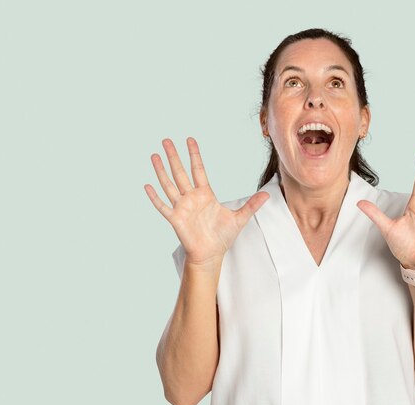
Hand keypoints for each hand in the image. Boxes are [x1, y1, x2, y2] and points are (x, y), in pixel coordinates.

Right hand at [144, 137, 269, 265]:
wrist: (211, 254)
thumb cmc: (223, 236)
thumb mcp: (240, 218)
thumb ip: (251, 205)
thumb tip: (268, 195)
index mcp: (205, 194)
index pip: (198, 169)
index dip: (194, 154)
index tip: (190, 139)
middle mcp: (191, 198)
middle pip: (181, 172)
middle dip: (174, 156)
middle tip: (167, 140)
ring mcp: (182, 207)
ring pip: (169, 185)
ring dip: (161, 171)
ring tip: (154, 155)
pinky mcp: (175, 219)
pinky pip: (163, 206)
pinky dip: (155, 197)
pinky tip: (147, 185)